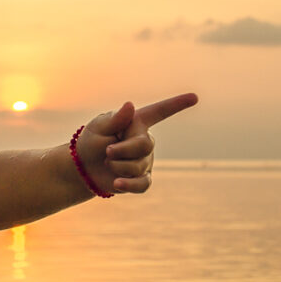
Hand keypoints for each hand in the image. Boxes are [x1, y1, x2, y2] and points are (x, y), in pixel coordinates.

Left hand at [78, 92, 197, 193]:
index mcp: (137, 123)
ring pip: (139, 165)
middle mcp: (145, 141)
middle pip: (145, 145)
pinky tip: (117, 183)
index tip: (195, 97)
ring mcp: (146, 161)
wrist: (85, 167)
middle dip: (122, 150)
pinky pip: (143, 184)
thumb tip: (130, 106)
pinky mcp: (141, 178)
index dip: (177, 104)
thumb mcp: (98, 127)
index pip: (160, 112)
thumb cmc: (92, 141)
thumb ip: (115, 119)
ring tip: (107, 162)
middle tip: (107, 151)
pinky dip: (129, 184)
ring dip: (117, 165)